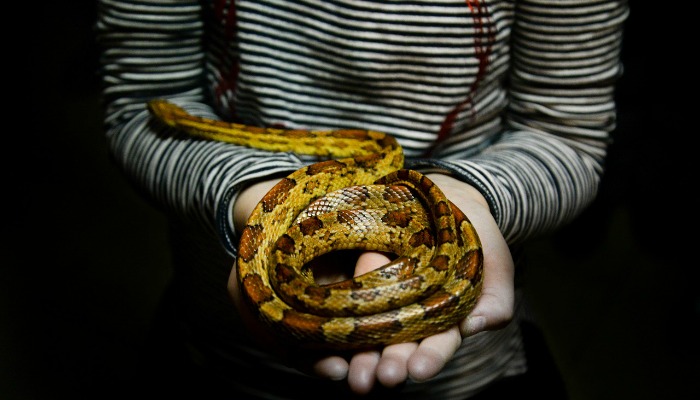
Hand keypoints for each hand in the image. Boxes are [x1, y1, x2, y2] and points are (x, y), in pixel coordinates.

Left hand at [228, 174, 514, 393]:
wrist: (447, 196)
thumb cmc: (477, 233)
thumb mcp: (496, 262)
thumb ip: (496, 298)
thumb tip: (476, 325)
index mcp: (444, 317)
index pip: (437, 343)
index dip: (429, 357)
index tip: (418, 369)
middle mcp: (409, 311)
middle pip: (397, 343)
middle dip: (389, 363)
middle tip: (380, 378)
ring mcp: (382, 291)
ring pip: (368, 327)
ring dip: (360, 352)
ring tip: (354, 375)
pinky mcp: (360, 271)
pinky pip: (345, 294)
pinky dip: (336, 317)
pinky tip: (325, 337)